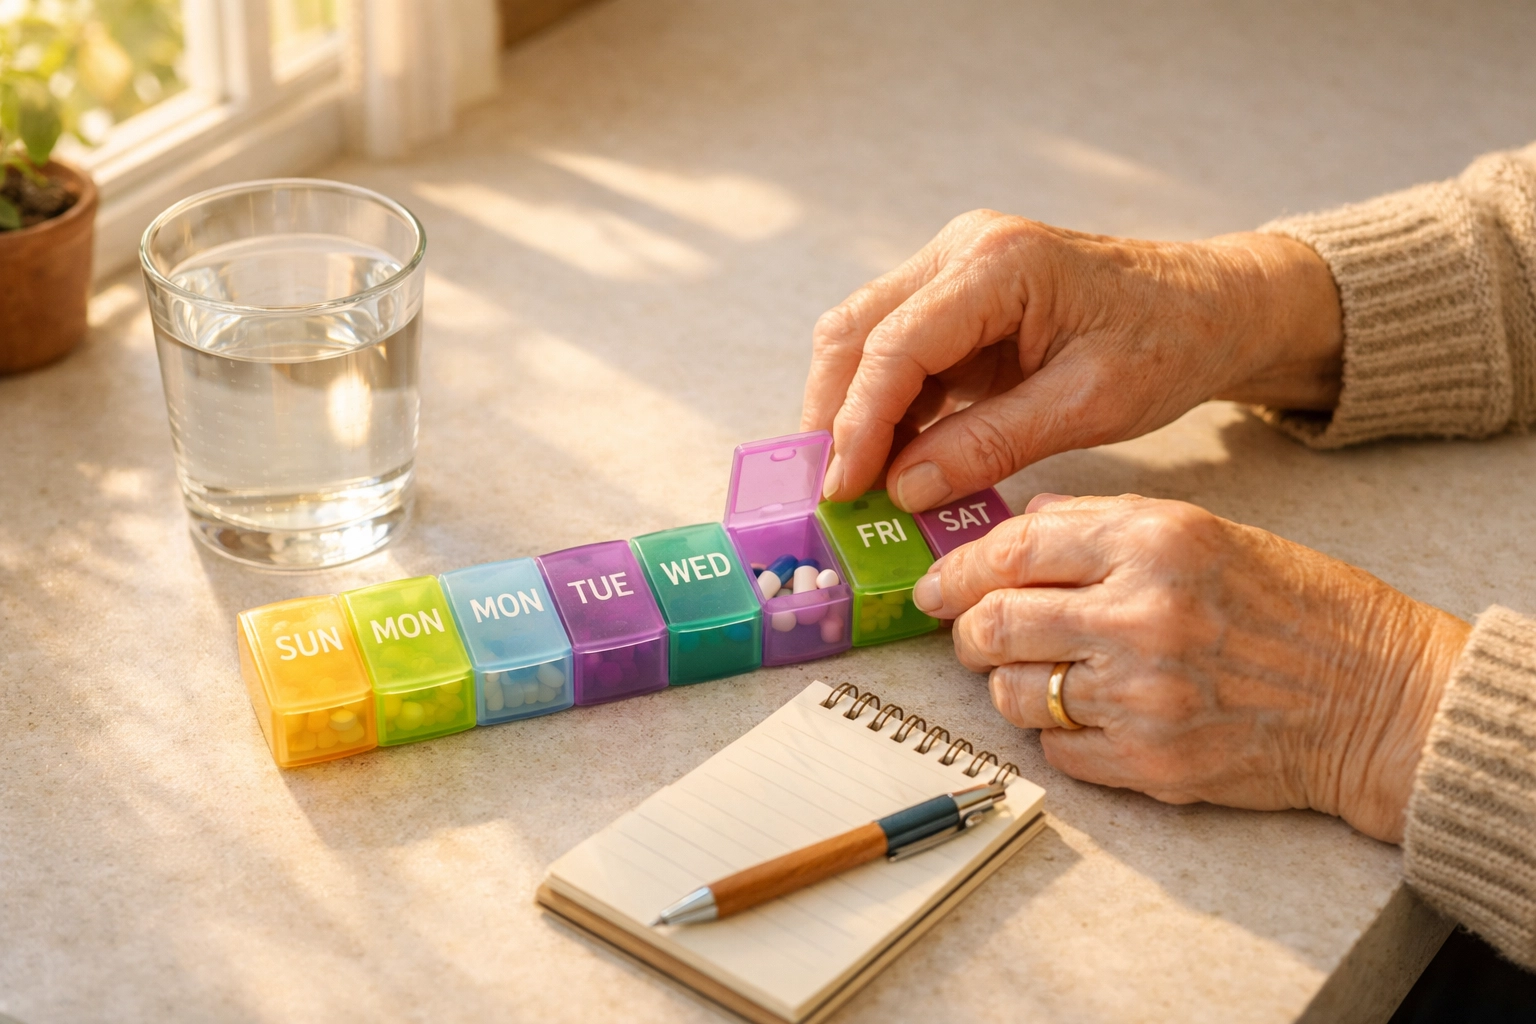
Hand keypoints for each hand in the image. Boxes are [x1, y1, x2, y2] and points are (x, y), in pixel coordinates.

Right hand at [801, 211, 1343, 509]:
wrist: (1210, 306)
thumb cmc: (1166, 345)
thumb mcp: (1088, 405)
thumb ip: (991, 445)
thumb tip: (902, 490)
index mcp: (1000, 264)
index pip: (896, 345)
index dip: (859, 423)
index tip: (842, 490)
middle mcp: (962, 250)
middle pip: (855, 331)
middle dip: (833, 414)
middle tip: (829, 492)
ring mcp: (953, 267)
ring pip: (862, 339)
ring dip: (850, 412)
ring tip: (853, 485)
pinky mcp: (955, 296)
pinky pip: (896, 351)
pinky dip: (883, 407)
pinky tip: (889, 460)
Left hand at [911, 493, 1470, 842]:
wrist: (1376, 698)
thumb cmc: (1294, 607)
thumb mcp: (1204, 530)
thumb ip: (1101, 523)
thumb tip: (1018, 526)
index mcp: (1156, 542)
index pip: (1014, 549)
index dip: (959, 568)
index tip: (937, 584)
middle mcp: (1143, 616)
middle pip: (994, 625)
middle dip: (966, 632)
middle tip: (971, 634)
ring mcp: (1144, 697)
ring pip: (1013, 694)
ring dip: (1010, 684)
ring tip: (1041, 673)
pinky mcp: (1152, 764)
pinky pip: (1056, 750)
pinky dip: (1056, 733)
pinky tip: (1092, 713)